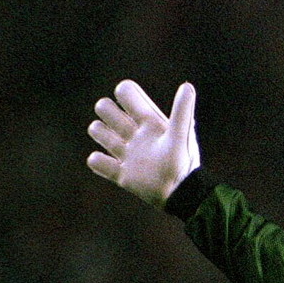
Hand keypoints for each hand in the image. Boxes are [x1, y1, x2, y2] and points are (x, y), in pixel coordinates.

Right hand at [87, 81, 199, 206]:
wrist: (181, 196)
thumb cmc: (184, 164)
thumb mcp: (182, 136)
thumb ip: (183, 112)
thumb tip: (188, 86)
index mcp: (148, 121)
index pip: (125, 91)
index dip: (124, 94)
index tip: (136, 112)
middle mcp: (134, 133)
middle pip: (104, 108)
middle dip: (108, 114)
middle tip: (127, 132)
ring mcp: (126, 152)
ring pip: (96, 130)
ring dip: (102, 135)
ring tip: (121, 150)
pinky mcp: (120, 174)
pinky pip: (95, 161)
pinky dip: (98, 162)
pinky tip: (117, 168)